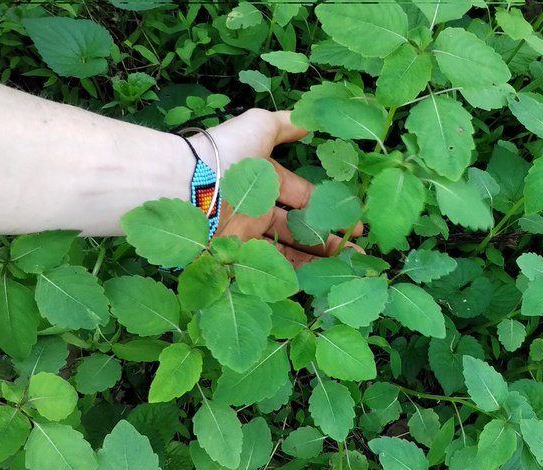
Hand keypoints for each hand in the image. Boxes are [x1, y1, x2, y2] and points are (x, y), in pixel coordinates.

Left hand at [195, 109, 363, 267]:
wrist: (185, 186)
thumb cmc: (226, 153)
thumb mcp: (260, 126)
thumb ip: (288, 124)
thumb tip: (311, 119)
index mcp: (264, 179)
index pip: (301, 194)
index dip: (327, 205)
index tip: (353, 219)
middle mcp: (257, 207)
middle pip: (299, 226)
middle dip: (329, 237)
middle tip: (356, 250)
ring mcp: (247, 233)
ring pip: (289, 249)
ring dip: (318, 257)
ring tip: (347, 266)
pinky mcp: (237, 255)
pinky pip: (270, 267)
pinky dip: (295, 272)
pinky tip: (321, 277)